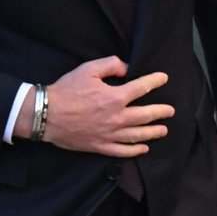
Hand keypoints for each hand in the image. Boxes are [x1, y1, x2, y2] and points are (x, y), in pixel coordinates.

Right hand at [41, 56, 172, 154]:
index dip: (155, 81)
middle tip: (171, 111)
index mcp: (114, 97)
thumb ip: (110, 64)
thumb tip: (126, 68)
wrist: (46, 115)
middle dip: (161, 112)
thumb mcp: (88, 69)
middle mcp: (116, 118)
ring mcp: (109, 134)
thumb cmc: (66, 90)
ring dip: (153, 132)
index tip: (164, 79)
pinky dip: (135, 150)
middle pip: (146, 115)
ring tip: (164, 130)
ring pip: (137, 135)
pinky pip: (122, 151)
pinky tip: (143, 148)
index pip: (142, 88)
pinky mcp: (100, 146)